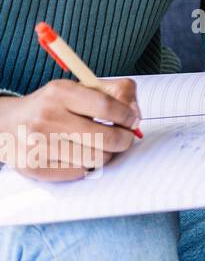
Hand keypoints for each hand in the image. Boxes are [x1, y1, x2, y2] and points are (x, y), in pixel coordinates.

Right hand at [0, 78, 139, 180]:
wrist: (8, 124)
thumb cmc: (54, 106)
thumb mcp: (80, 88)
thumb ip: (116, 93)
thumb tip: (136, 115)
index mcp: (60, 93)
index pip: (106, 106)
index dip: (128, 116)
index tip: (133, 121)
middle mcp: (46, 117)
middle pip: (105, 137)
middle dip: (124, 140)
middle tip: (125, 138)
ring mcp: (38, 144)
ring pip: (96, 159)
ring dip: (106, 154)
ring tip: (99, 146)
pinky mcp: (34, 167)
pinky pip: (78, 173)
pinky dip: (85, 166)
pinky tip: (78, 155)